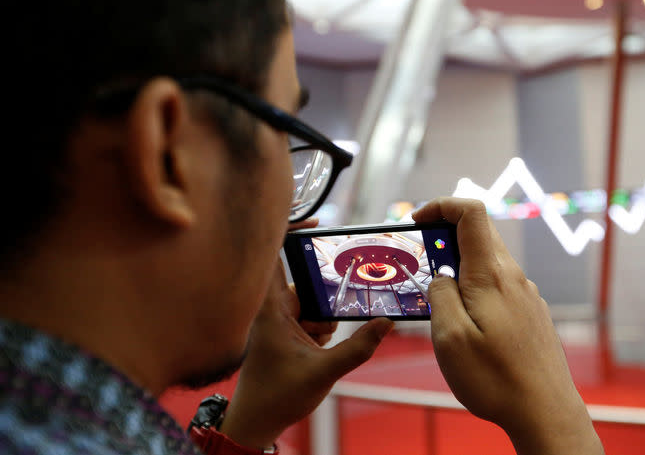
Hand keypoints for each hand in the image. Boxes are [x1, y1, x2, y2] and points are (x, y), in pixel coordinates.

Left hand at [219, 219, 393, 448]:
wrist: (256, 422)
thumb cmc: (276, 397)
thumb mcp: (324, 371)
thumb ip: (359, 347)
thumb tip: (386, 324)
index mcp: (270, 309)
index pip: (272, 255)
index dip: (290, 231)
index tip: (316, 222)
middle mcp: (271, 308)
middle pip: (303, 280)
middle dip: (324, 295)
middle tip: (330, 316)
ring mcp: (277, 319)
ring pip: (310, 300)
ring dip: (322, 317)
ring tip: (319, 343)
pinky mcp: (284, 331)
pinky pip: (309, 316)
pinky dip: (320, 327)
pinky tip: (318, 348)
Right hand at [413, 198, 602, 454]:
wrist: (545, 411)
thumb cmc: (496, 379)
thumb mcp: (449, 338)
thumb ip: (440, 295)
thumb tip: (440, 276)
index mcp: (490, 275)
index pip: (471, 212)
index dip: (441, 205)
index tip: (417, 222)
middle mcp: (512, 277)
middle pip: (478, 234)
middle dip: (443, 238)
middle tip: (419, 266)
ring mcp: (525, 294)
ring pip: (487, 261)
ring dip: (458, 267)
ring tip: (438, 301)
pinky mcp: (530, 312)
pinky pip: (497, 285)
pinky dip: (474, 287)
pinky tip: (465, 321)